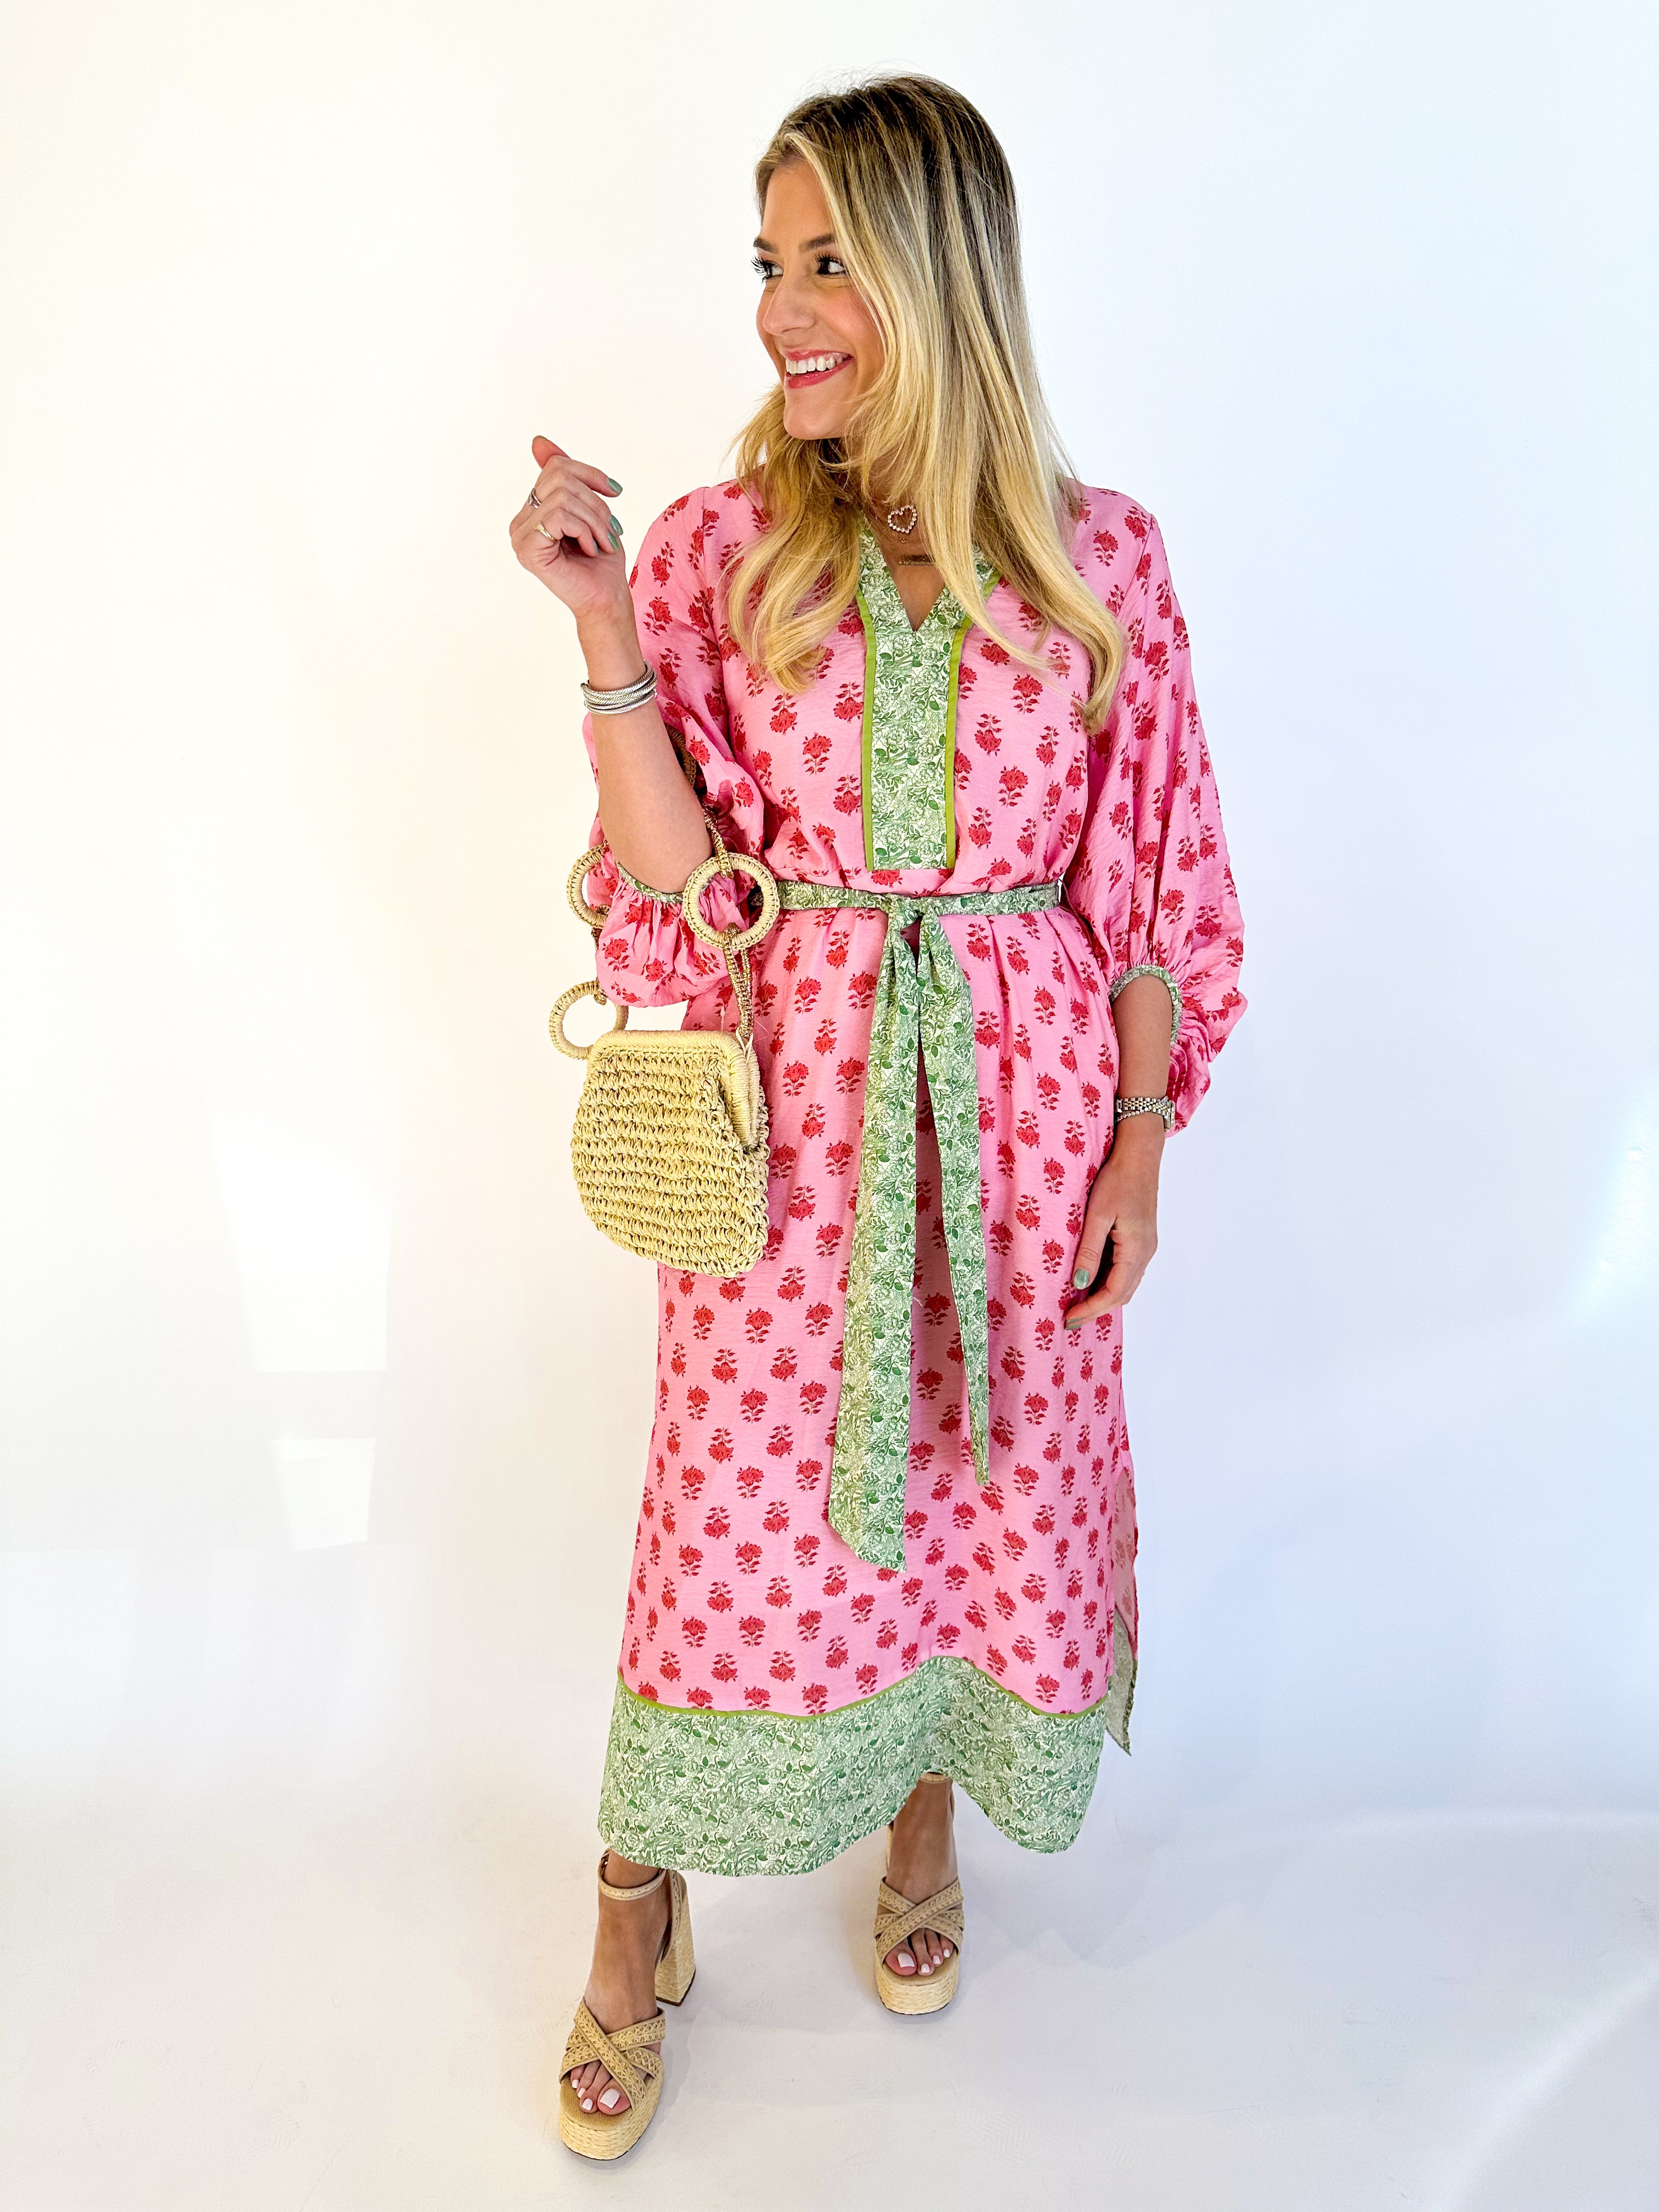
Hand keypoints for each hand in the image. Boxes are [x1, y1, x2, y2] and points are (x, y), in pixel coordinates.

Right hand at [509, 436, 632, 626]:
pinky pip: (560, 517)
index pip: (555, 467)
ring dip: (595, 520)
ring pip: (562, 497)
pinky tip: (590, 550)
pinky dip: (585, 531)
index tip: (614, 491)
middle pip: (558, 478)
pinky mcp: (528, 549)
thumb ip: (565, 476)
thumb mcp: (588, 507)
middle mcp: (519, 522)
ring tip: (602, 543)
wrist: (607, 598)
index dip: (589, 474)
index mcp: (532, 511)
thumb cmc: (602, 559)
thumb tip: (536, 440)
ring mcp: (519, 537)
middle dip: (594, 502)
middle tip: (609, 530)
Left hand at [1064, 1117, 1163, 1324]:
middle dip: (1096, 1309)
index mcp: (1136, 1250)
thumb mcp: (1097, 1215)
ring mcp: (1146, 1247)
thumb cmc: (1117, 1180)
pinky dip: (1109, 1282)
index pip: (1114, 1293)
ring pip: (1126, 1284)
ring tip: (1077, 1304)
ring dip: (1103, 1298)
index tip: (1068, 1319)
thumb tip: (1079, 1283)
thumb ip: (1089, 1250)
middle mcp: (1145, 1253)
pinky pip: (1126, 1271)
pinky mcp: (1141, 1240)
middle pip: (1122, 1294)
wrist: (1139, 1156)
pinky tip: (1091, 1280)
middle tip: (1069, 1318)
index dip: (1091, 1309)